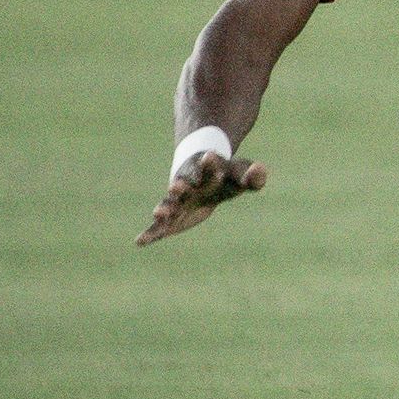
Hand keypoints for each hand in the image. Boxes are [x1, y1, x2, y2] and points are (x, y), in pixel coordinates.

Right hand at [136, 151, 267, 245]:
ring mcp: (177, 202)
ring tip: (159, 212)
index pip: (209, 166)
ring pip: (168, 204)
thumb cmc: (225, 175)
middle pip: (183, 185)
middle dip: (181, 186)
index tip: (210, 156)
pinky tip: (139, 242)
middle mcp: (188, 186)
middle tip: (177, 185)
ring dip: (164, 207)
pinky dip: (149, 233)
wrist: (203, 177)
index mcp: (207, 173)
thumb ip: (253, 176)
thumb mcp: (242, 174)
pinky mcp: (170, 218)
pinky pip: (157, 227)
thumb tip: (259, 170)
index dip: (210, 163)